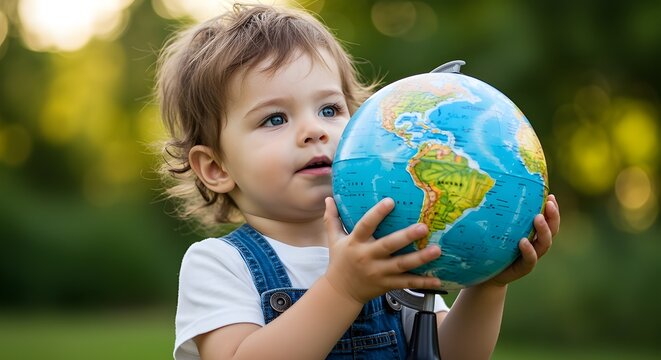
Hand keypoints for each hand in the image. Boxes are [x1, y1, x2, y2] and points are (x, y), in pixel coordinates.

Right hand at [323, 197, 442, 303]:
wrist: (340, 293)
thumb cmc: (339, 261)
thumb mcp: (333, 239)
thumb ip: (332, 219)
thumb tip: (328, 198)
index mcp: (355, 243)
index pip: (365, 225)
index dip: (377, 214)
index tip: (391, 201)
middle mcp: (367, 257)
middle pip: (388, 246)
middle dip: (406, 237)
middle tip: (423, 227)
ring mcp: (378, 273)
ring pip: (401, 265)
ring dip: (420, 258)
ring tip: (437, 250)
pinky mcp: (387, 285)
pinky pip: (406, 283)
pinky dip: (423, 282)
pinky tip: (438, 280)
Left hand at [484, 194, 560, 286]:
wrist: (486, 275)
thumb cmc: (491, 247)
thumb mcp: (497, 228)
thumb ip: (501, 214)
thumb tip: (495, 187)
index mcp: (533, 233)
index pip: (549, 219)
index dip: (553, 209)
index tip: (551, 195)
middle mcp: (536, 244)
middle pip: (552, 230)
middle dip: (553, 216)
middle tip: (549, 204)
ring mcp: (531, 256)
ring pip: (544, 244)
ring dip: (543, 230)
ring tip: (538, 218)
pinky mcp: (523, 268)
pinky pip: (530, 260)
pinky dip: (528, 250)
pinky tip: (523, 242)